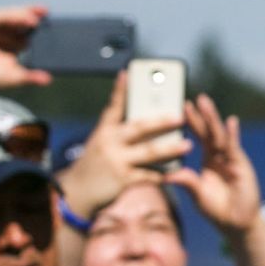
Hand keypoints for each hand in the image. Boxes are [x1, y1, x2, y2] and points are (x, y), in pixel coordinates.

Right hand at [57, 73, 190, 219]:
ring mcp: (116, 161)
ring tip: (188, 145)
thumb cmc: (95, 163)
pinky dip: (163, 174)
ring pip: (149, 152)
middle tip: (180, 116)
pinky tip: (177, 172)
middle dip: (161, 121)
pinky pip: (149, 175)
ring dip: (170, 148)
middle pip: (139, 128)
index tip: (127, 73)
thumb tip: (146, 118)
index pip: (113, 107)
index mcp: (104, 130)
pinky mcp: (122, 180)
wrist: (76, 192)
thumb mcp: (101, 142)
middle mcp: (109, 142)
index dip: (120, 90)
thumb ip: (119, 131)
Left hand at [166, 95, 260, 234]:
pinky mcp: (241, 166)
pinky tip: (231, 121)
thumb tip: (167, 175)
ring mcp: (231, 160)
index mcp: (208, 161)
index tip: (183, 107)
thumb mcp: (198, 196)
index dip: (192, 123)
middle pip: (209, 132)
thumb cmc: (218, 210)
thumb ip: (187, 182)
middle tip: (194, 98)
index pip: (198, 137)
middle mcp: (220, 157)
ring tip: (205, 102)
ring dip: (212, 119)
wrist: (238, 223)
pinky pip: (234, 148)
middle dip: (202, 115)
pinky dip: (233, 135)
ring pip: (220, 136)